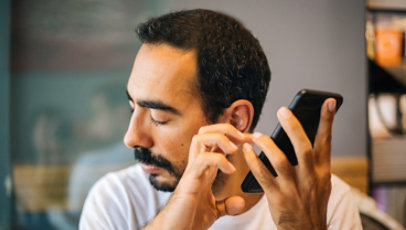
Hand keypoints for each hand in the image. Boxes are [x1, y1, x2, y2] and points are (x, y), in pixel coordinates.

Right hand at [145, 124, 245, 229]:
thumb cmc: (188, 220)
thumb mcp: (213, 211)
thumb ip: (226, 204)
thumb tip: (240, 202)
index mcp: (204, 169)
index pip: (216, 142)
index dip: (234, 136)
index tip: (250, 139)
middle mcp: (197, 166)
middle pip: (205, 131)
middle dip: (225, 128)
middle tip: (243, 138)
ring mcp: (192, 171)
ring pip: (200, 138)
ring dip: (221, 138)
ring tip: (235, 149)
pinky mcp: (190, 181)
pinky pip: (203, 159)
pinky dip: (219, 160)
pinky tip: (230, 170)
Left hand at [242, 98, 336, 229]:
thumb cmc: (311, 204)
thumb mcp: (321, 184)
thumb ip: (314, 163)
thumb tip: (304, 137)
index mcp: (322, 172)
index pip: (326, 142)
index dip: (327, 121)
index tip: (328, 101)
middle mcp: (310, 178)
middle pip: (303, 148)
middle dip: (293, 127)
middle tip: (283, 110)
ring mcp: (294, 189)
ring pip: (280, 160)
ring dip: (267, 144)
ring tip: (257, 134)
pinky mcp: (278, 198)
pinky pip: (263, 176)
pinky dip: (253, 162)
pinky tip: (247, 152)